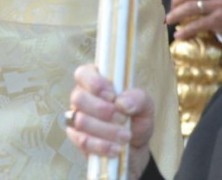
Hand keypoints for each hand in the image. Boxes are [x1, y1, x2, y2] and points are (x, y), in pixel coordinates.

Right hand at [66, 64, 152, 179]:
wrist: (134, 148)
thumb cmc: (135, 120)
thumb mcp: (145, 106)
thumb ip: (138, 98)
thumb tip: (122, 102)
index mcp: (95, 81)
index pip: (83, 73)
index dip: (95, 84)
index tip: (113, 96)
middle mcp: (81, 97)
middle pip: (79, 98)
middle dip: (103, 110)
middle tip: (122, 118)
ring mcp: (75, 117)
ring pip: (80, 120)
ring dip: (106, 130)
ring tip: (125, 136)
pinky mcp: (76, 137)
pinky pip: (82, 141)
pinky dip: (102, 145)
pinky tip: (115, 148)